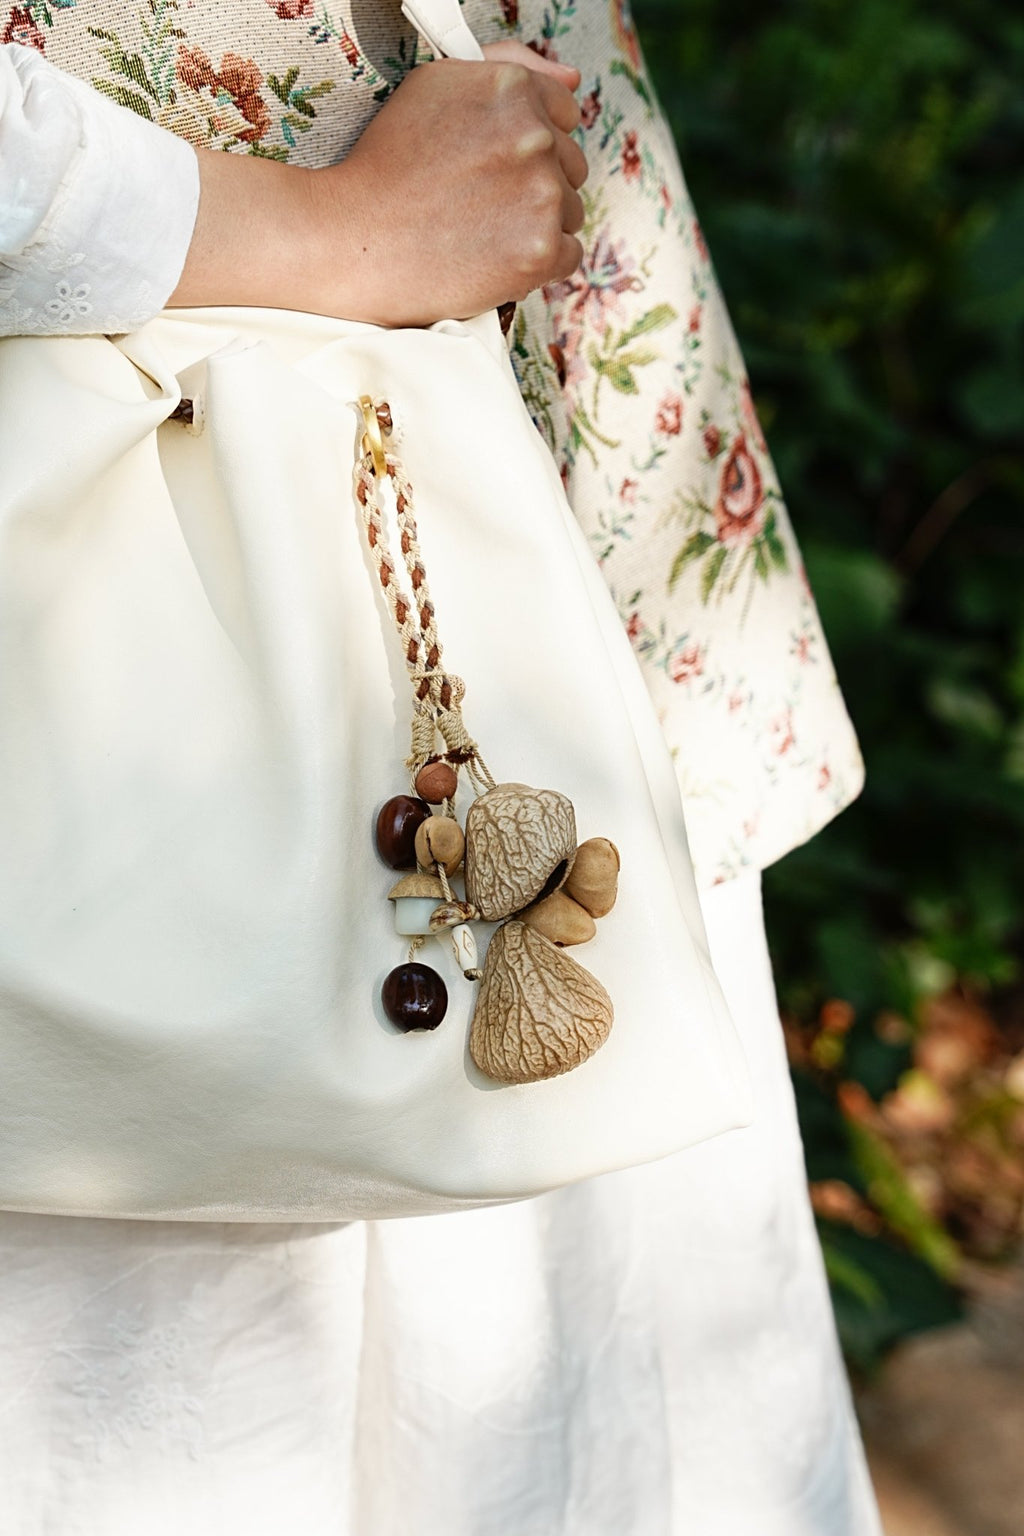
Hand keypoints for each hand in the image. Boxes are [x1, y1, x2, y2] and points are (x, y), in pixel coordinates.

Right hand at [170, 42, 587, 325]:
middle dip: (535, 184)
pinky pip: (570, 255)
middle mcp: (534, 136)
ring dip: (538, 225)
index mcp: (510, 88)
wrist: (353, 240)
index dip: (530, 144)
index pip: (563, 114)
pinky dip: (541, 264)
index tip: (495, 166)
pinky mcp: (540, 251)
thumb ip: (508, 67)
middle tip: (479, 203)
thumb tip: (571, 82)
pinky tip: (497, 259)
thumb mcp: (435, 87)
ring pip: (571, 211)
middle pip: (570, 165)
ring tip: (483, 232)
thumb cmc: (386, 165)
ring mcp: (541, 195)